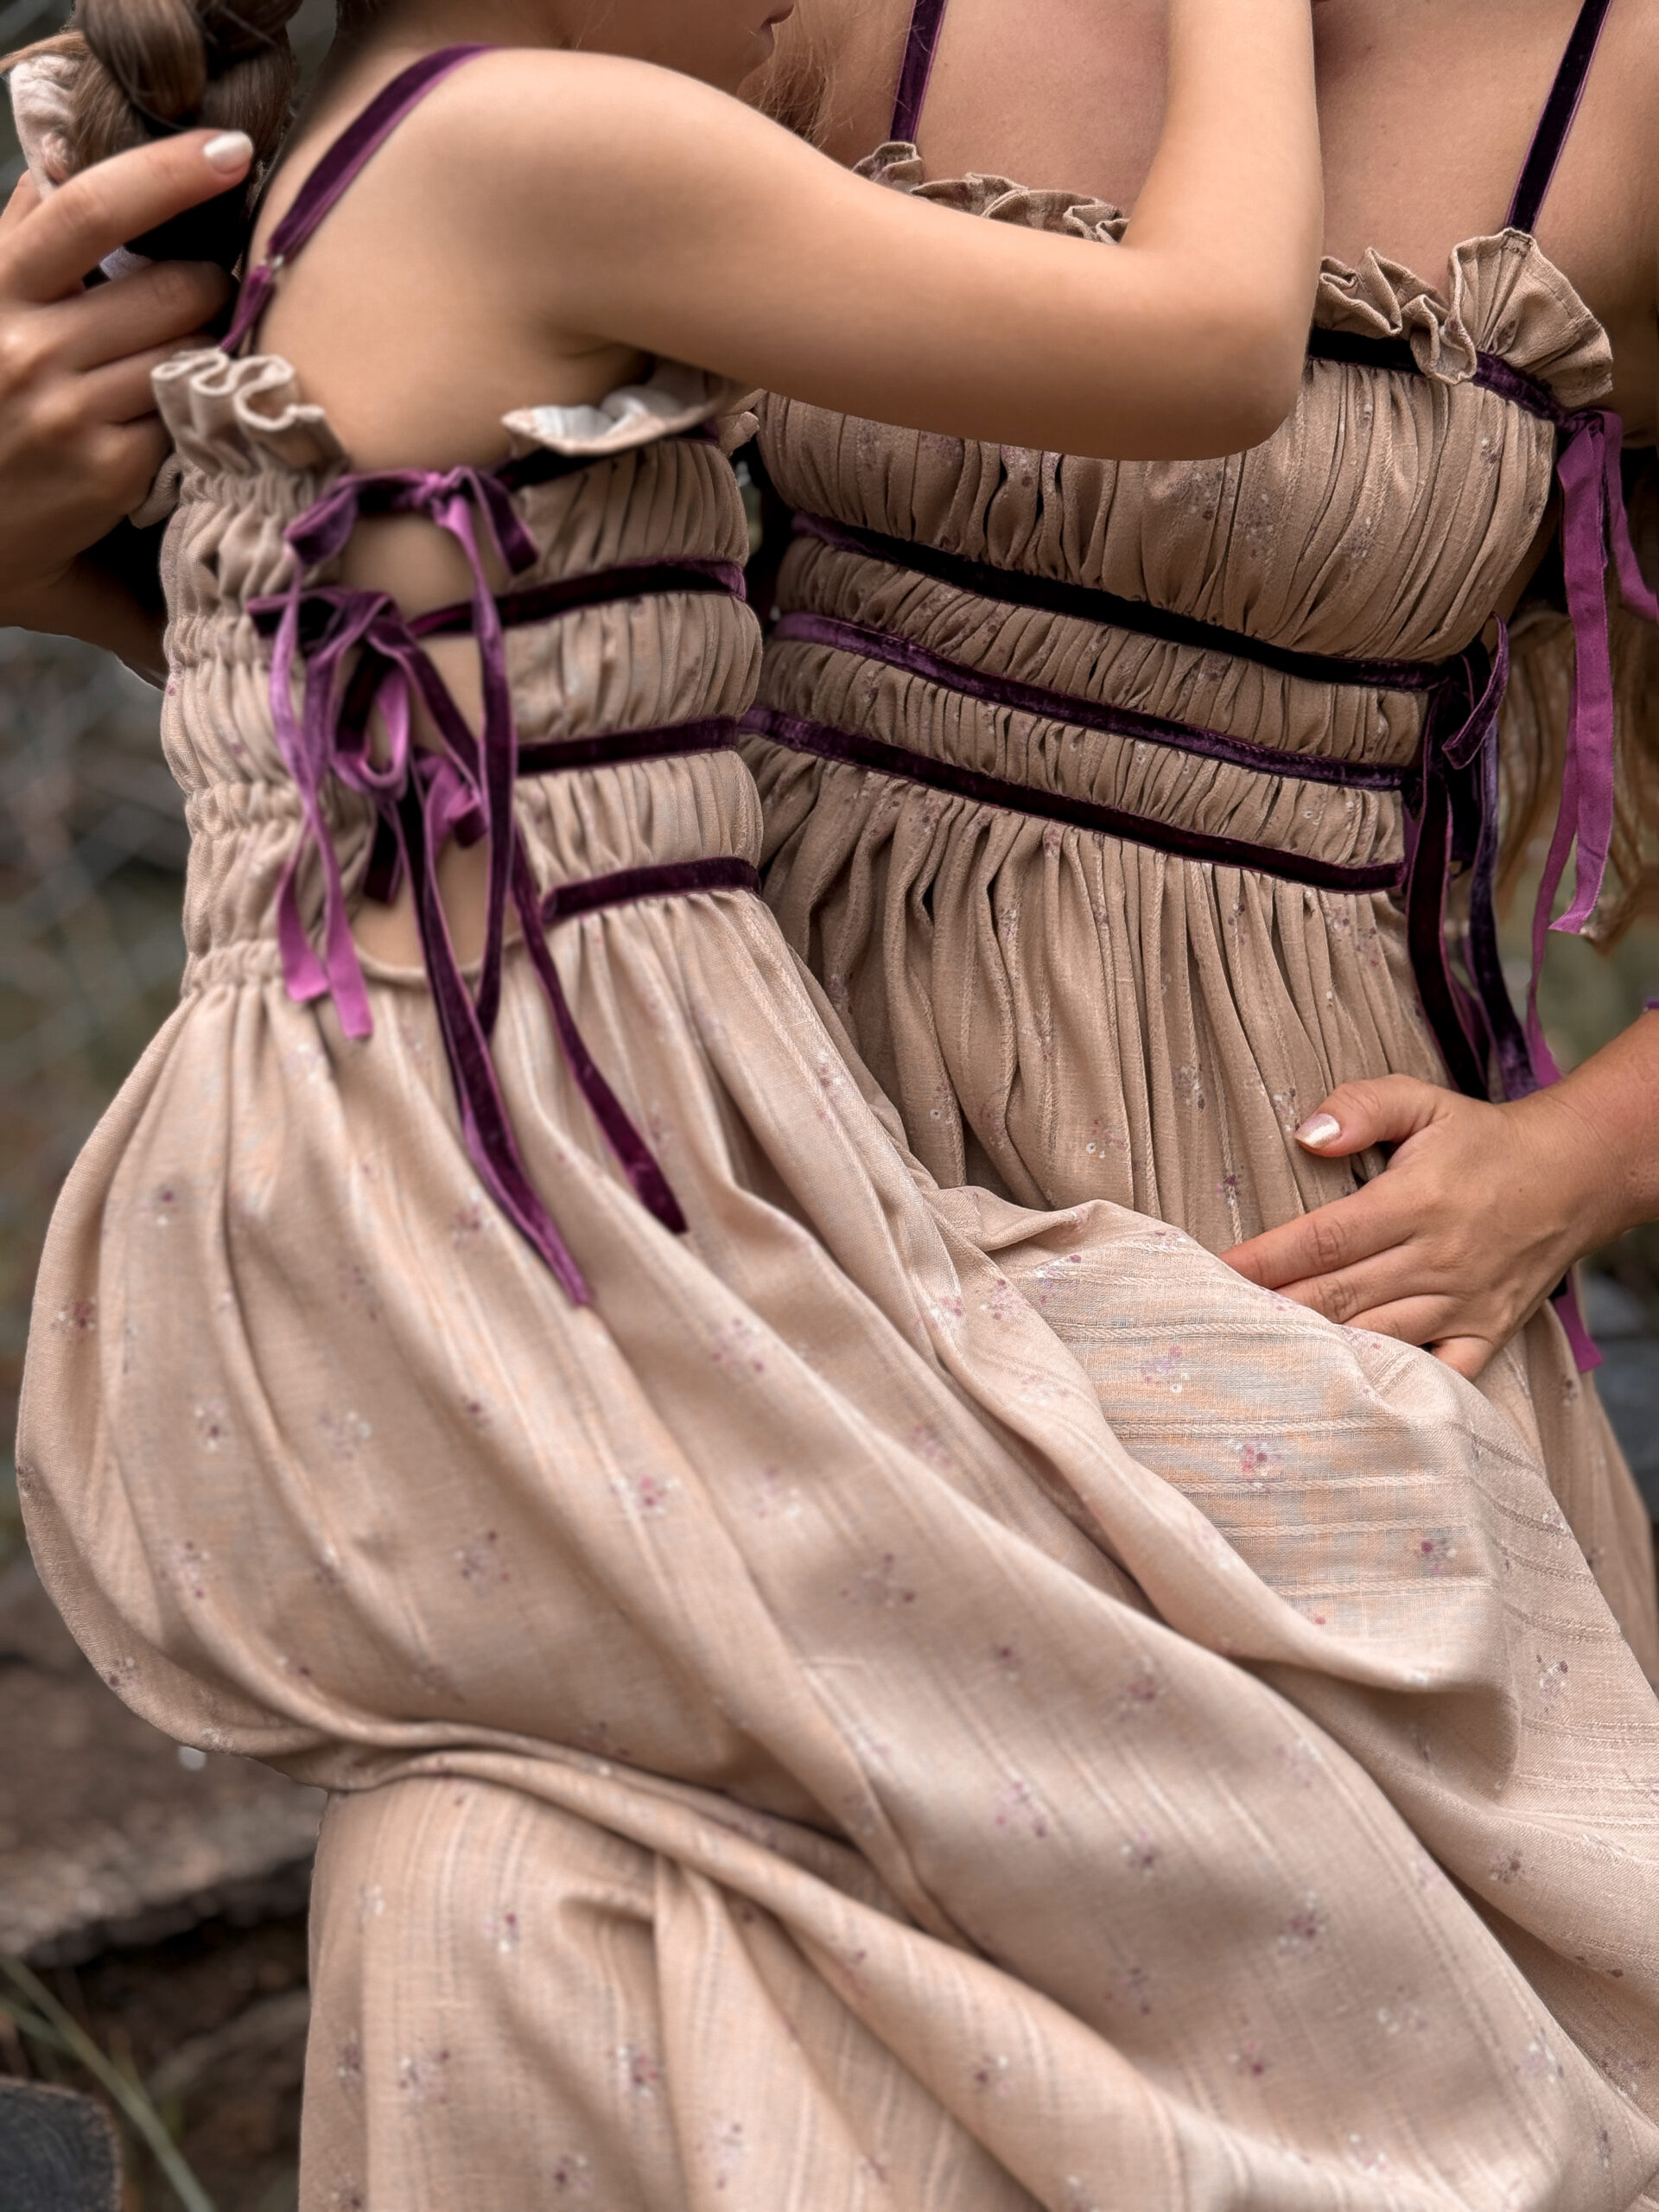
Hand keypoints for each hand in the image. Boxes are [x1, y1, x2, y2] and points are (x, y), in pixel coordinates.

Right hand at [0, 129, 249, 628]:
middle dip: (209, 287)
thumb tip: (65, 160)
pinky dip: (196, 415)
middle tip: (204, 299)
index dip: (169, 173)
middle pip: (176, 289)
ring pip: (192, 355)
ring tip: (186, 362)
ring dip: (210, 353)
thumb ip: (24, 236)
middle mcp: (29, 346)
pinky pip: (186, 421)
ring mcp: (70, 414)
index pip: (92, 206)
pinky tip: (181, 420)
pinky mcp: (107, 473)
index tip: (229, 151)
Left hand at [1218, 1074, 1626, 1378]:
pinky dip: (1396, 1389)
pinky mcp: (1486, 1332)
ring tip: (1257, 1363)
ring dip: (1316, 1354)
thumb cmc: (1481, 1141)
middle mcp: (1436, 1259)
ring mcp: (1462, 1303)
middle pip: (1337, 1296)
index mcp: (1413, 1202)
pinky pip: (1439, 1374)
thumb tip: (1307, 1135)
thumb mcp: (1423, 1101)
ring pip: (1376, 1339)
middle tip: (1211, 1328)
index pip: (1321, 1238)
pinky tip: (1345, 1400)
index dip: (1263, 1260)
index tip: (1212, 1275)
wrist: (1575, 1175)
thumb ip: (1363, 1106)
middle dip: (1271, 1313)